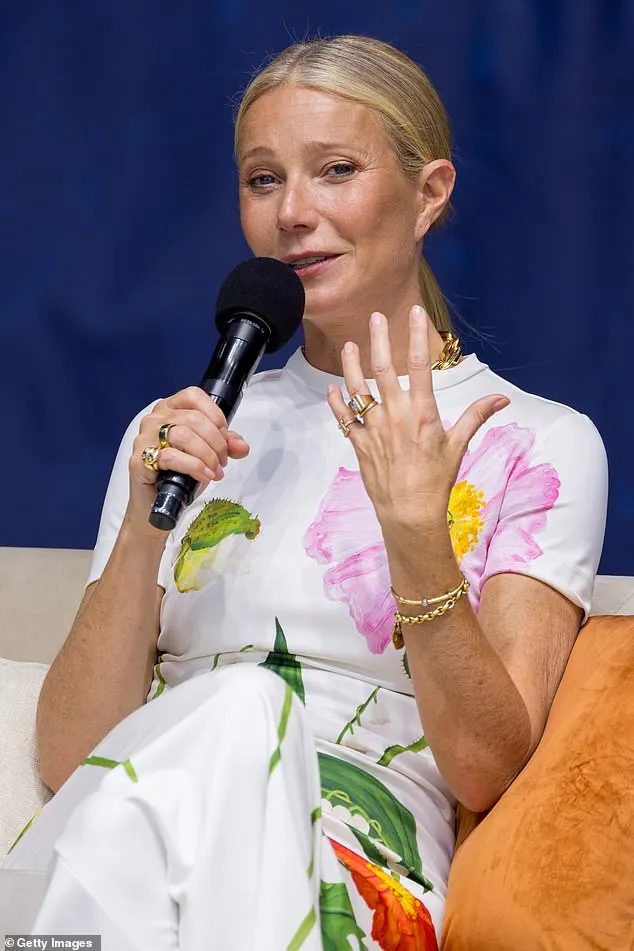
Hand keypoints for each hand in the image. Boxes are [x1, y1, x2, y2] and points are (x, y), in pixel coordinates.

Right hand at [127, 386, 249, 533]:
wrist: (157, 503)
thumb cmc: (179, 473)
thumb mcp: (207, 453)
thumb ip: (226, 445)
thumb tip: (242, 446)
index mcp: (169, 409)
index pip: (193, 396)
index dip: (215, 415)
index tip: (225, 436)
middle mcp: (154, 419)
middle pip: (193, 418)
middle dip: (215, 442)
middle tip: (222, 461)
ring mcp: (144, 438)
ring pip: (182, 434)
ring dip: (206, 455)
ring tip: (214, 471)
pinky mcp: (138, 460)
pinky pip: (169, 456)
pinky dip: (193, 466)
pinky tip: (204, 475)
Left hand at [327, 306, 508, 534]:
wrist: (409, 513)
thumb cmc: (436, 480)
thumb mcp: (458, 446)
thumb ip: (476, 416)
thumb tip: (502, 399)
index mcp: (422, 413)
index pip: (422, 366)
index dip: (418, 336)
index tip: (415, 313)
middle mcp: (396, 416)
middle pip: (383, 369)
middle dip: (379, 340)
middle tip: (375, 317)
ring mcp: (374, 429)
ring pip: (357, 390)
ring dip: (351, 365)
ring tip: (349, 345)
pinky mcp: (360, 443)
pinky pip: (343, 418)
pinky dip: (336, 402)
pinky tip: (332, 389)